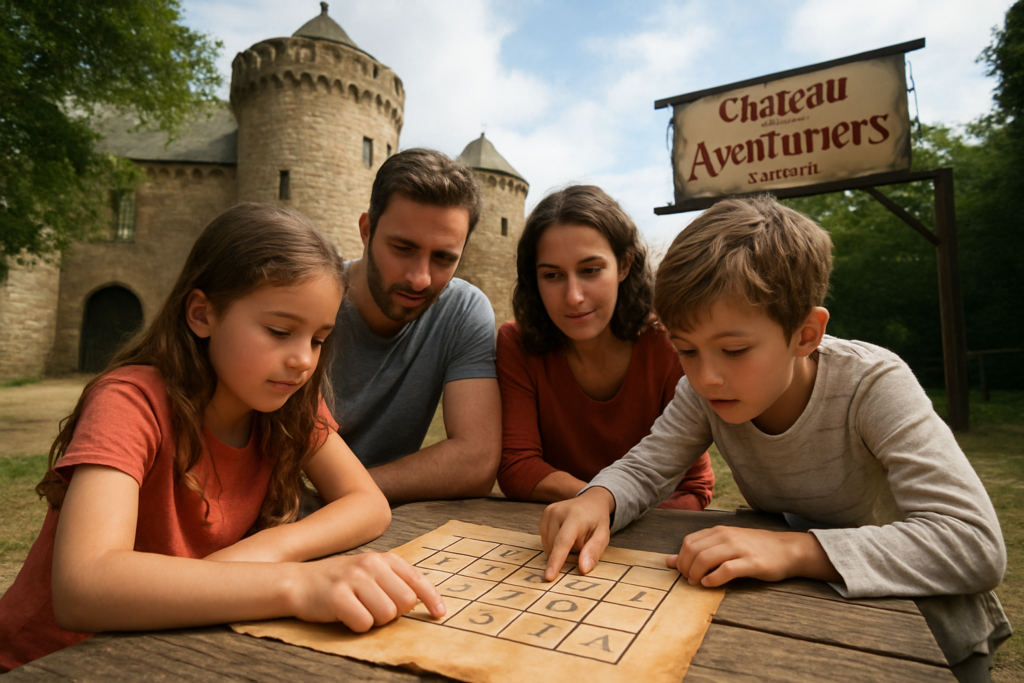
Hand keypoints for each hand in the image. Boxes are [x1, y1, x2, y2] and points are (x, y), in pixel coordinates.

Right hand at [290, 552, 444, 631]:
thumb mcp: (367, 571)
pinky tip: (345, 615)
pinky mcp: (338, 597)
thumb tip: (419, 601)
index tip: (440, 614)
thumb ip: (393, 580)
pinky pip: (364, 623)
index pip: (416, 579)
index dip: (432, 599)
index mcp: (382, 559)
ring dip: (374, 620)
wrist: (297, 582)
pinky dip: (357, 625)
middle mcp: (370, 564)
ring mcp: (354, 579)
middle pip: (404, 602)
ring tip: (358, 609)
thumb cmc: (338, 581)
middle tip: (374, 608)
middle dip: (394, 613)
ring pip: (386, 615)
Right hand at [540, 487, 614, 580]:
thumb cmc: (597, 521)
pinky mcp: (544, 515)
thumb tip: (582, 569)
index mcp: (575, 517)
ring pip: (549, 545)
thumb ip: (593, 552)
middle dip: (569, 551)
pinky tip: (565, 533)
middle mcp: (558, 512)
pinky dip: (555, 543)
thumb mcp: (603, 536)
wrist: (591, 501)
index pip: (563, 542)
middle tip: (582, 540)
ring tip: (574, 536)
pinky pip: (545, 540)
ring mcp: (549, 512)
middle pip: (556, 546)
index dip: (556, 561)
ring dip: (561, 548)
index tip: (549, 577)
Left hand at [666, 526, 840, 586]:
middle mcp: (727, 536)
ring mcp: (739, 548)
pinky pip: (726, 570)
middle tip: (690, 580)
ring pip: (706, 559)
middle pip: (693, 551)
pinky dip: (714, 579)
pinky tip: (711, 584)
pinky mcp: (752, 563)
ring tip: (698, 583)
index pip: (688, 542)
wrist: (787, 549)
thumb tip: (668, 561)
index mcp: (719, 531)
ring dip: (697, 574)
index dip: (681, 559)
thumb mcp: (725, 545)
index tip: (684, 572)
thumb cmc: (754, 548)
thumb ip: (699, 551)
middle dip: (686, 568)